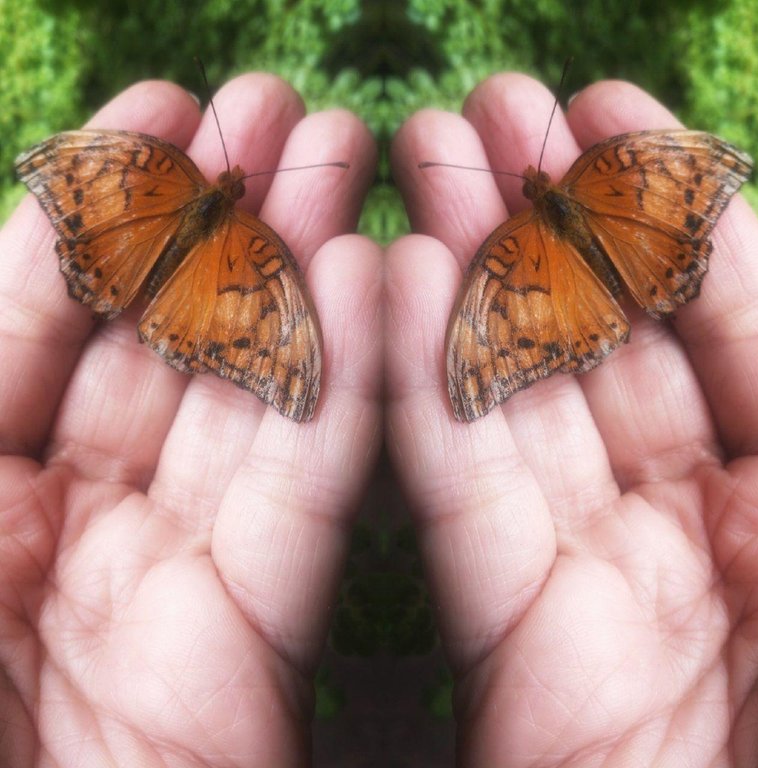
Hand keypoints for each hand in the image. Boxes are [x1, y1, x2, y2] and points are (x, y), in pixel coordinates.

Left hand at [0, 75, 380, 764]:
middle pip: (161, 341)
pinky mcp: (249, 637)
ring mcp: (166, 573)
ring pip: (248, 400)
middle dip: (222, 215)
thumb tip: (29, 230)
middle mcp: (68, 516)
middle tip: (279, 113)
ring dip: (298, 277)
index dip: (104, 208)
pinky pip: (302, 493)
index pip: (39, 314)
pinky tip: (371, 284)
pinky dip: (340, 391)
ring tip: (338, 161)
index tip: (167, 107)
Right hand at [387, 73, 757, 764]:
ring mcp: (601, 571)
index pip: (726, 312)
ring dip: (470, 275)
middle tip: (487, 111)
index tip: (599, 105)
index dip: (662, 206)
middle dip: (545, 215)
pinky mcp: (517, 635)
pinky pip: (464, 494)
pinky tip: (399, 286)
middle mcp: (700, 514)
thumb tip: (748, 237)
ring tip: (427, 159)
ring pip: (520, 398)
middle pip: (606, 338)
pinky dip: (429, 393)